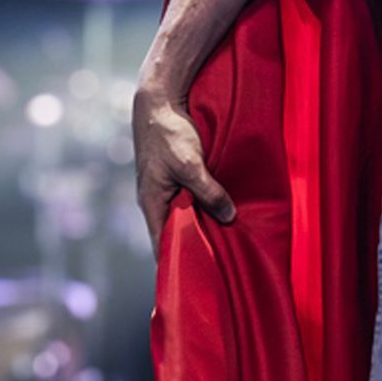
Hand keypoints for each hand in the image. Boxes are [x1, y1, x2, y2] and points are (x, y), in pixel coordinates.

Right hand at [132, 81, 235, 259]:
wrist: (159, 100)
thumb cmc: (168, 133)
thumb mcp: (190, 164)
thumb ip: (208, 191)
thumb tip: (228, 216)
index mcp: (152, 203)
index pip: (162, 246)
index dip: (177, 263)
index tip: (197, 280)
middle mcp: (156, 201)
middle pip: (174, 233)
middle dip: (193, 247)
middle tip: (220, 264)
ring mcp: (164, 188)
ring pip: (183, 216)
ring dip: (201, 225)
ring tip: (225, 241)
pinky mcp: (174, 176)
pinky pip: (189, 199)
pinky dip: (203, 207)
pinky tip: (222, 211)